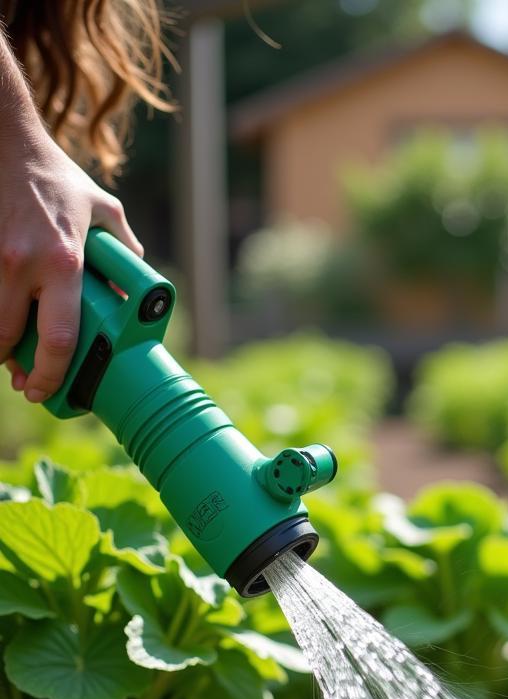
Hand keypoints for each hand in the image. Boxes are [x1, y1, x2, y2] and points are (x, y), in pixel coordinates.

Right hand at [0, 131, 142, 402]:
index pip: (58, 334)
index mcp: (64, 262)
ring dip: (0, 348)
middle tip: (30, 385)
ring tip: (15, 361)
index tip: (50, 390)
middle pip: (9, 338)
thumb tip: (136, 291)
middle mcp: (23, 265)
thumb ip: (126, 250)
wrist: (5, 142)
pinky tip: (4, 329)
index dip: (53, 372)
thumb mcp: (105, 210)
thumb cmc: (58, 179)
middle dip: (18, 369)